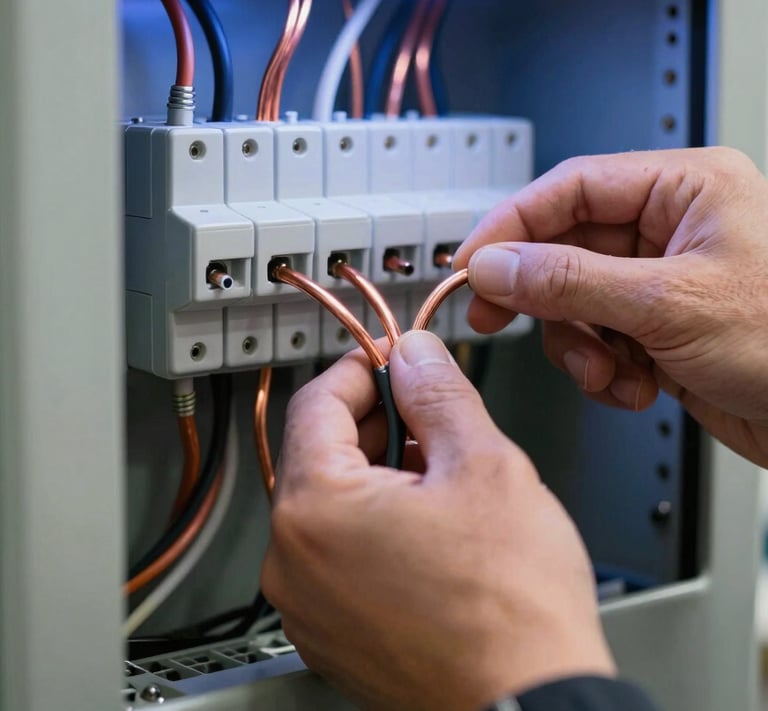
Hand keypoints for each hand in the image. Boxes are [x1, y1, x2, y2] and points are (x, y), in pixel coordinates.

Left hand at [262, 330, 614, 710]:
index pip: (317, 402)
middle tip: (430, 412)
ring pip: (331, 505)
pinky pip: (338, 556)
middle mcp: (293, 563)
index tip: (395, 359)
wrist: (532, 707)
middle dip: (376, 420)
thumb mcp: (484, 465)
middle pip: (320, 453)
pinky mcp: (332, 636)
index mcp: (316, 510)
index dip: (363, 368)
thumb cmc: (512, 610)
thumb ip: (438, 394)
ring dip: (378, 473)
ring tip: (442, 474)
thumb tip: (414, 356)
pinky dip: (374, 525)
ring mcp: (309, 607)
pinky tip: (430, 527)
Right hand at [454, 147, 767, 466]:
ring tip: (607, 370)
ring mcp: (664, 282)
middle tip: (495, 316)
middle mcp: (671, 228)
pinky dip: (605, 369)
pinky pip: (599, 338)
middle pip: (565, 247)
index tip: (471, 261)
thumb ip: (571, 280)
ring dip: (579, 344)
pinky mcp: (661, 328)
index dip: (512, 224)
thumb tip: (499, 263)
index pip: (570, 189)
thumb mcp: (669, 304)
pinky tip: (637, 386)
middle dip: (542, 295)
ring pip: (575, 300)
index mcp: (686, 188)